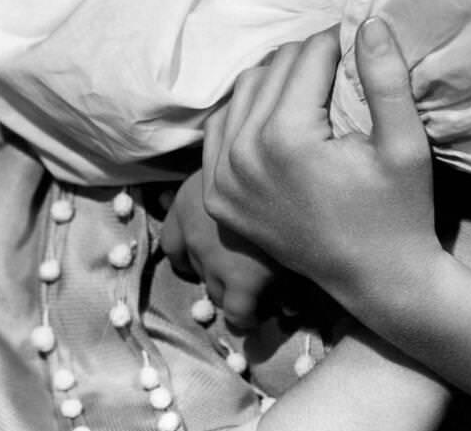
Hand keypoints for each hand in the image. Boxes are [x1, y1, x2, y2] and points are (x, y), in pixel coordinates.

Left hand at [158, 167, 279, 329]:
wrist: (299, 173)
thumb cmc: (268, 156)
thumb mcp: (235, 158)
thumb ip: (219, 179)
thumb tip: (192, 190)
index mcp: (187, 200)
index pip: (171, 243)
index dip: (189, 253)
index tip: (212, 253)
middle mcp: (193, 232)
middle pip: (196, 269)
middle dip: (217, 270)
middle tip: (247, 265)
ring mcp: (214, 260)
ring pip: (216, 293)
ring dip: (235, 290)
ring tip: (265, 280)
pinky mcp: (243, 282)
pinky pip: (239, 313)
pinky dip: (251, 314)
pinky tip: (274, 304)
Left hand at [203, 20, 439, 314]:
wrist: (378, 281)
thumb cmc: (400, 212)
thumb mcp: (405, 144)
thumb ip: (385, 78)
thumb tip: (367, 22)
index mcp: (286, 139)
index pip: (309, 55)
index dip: (340, 42)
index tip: (362, 46)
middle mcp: (242, 155)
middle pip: (275, 66)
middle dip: (312, 57)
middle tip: (345, 64)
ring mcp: (223, 179)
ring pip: (245, 89)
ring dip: (280, 78)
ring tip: (317, 88)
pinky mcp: (218, 196)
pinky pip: (222, 126)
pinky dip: (250, 110)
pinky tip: (282, 114)